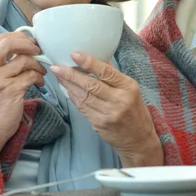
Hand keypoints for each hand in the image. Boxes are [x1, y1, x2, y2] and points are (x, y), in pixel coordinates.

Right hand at [0, 32, 45, 152]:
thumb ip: (3, 60)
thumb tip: (27, 43)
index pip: (0, 39)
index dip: (19, 37)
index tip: (31, 43)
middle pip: (8, 44)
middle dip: (28, 44)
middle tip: (39, 51)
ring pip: (24, 60)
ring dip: (38, 64)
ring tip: (41, 72)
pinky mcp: (10, 91)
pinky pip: (31, 76)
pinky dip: (39, 77)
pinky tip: (40, 83)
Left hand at [51, 52, 163, 167]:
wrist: (138, 140)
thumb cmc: (135, 111)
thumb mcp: (131, 90)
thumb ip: (114, 75)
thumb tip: (98, 58)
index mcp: (128, 87)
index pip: (106, 72)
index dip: (89, 63)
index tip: (75, 54)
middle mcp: (119, 100)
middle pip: (91, 85)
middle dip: (71, 75)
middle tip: (57, 67)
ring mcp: (108, 114)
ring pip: (84, 96)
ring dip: (68, 85)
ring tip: (58, 75)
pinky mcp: (99, 124)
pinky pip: (82, 107)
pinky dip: (73, 97)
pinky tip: (67, 89)